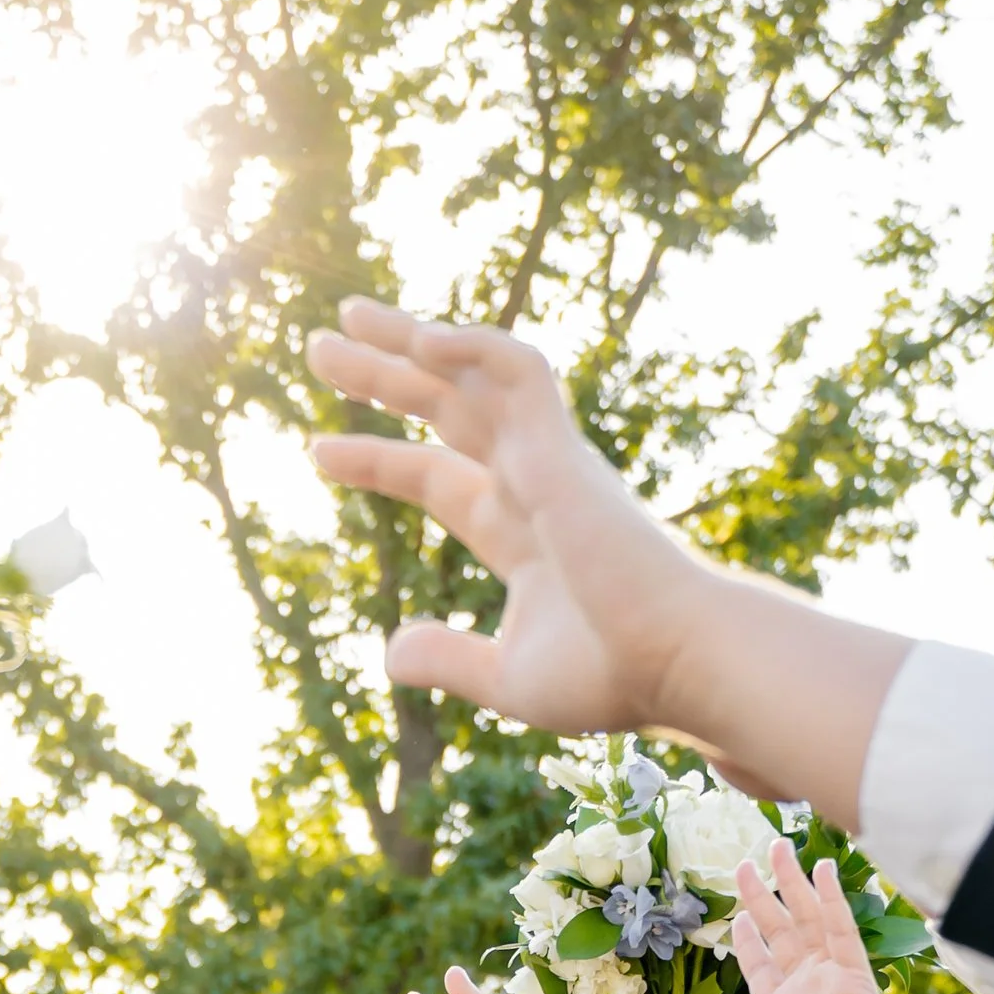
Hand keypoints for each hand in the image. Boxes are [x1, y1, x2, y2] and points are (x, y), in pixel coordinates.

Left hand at [307, 305, 704, 737]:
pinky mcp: (565, 449)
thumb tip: (390, 650)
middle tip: (321, 343)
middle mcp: (535, 482)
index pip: (437, 479)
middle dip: (384, 375)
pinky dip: (471, 347)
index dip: (379, 461)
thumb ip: (450, 661)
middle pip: (446, 409)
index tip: (318, 450)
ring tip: (343, 315)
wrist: (676, 660)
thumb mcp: (508, 677)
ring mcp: (551, 458)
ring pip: (471, 375)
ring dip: (408, 342)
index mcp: (523, 531)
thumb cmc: (612, 674)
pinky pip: (517, 373)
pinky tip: (418, 341)